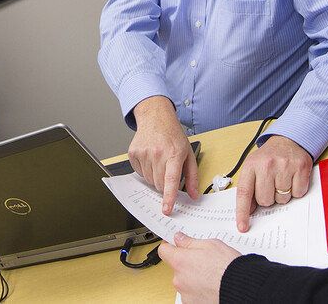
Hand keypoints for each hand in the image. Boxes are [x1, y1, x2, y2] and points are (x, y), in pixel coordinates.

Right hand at [128, 96, 198, 214]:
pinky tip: (150, 158)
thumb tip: (193, 194)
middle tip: (168, 170)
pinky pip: (140, 173)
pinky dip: (146, 170)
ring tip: (159, 161)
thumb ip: (192, 176)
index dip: (169, 197)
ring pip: (150, 180)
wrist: (155, 117)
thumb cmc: (173, 135)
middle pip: (159, 184)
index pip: (171, 180)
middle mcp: (157, 153)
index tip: (166, 209)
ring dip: (155, 176)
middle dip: (165, 184)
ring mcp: (143, 153)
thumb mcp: (188, 153)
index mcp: (174, 153)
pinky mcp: (133, 153)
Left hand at [159, 232, 239, 303]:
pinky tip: (212, 285)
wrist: (241, 289)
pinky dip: (199, 290)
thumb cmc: (228, 268)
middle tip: (204, 260)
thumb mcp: (212, 245)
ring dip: (194, 278)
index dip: (170, 246)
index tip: (175, 244)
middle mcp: (179, 280)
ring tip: (212, 275)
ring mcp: (185, 294)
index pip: (164, 251)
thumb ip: (191, 242)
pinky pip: (192, 294)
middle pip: (176, 267)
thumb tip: (180, 239)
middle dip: (187, 263)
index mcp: (180, 261)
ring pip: (185, 282)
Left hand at [233, 135, 312, 231]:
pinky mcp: (301, 167)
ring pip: (282, 199)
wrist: (288, 139)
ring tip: (282, 179)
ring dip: (282, 194)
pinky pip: (298, 193)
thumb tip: (249, 211)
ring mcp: (284, 166)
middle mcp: (267, 165)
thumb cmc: (269, 157)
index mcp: (251, 165)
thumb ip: (248, 187)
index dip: (242, 212)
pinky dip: (296, 190)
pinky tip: (292, 178)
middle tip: (271, 185)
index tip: (242, 227)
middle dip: (268, 198)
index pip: (244, 193)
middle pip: (265, 201)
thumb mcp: (253, 167)